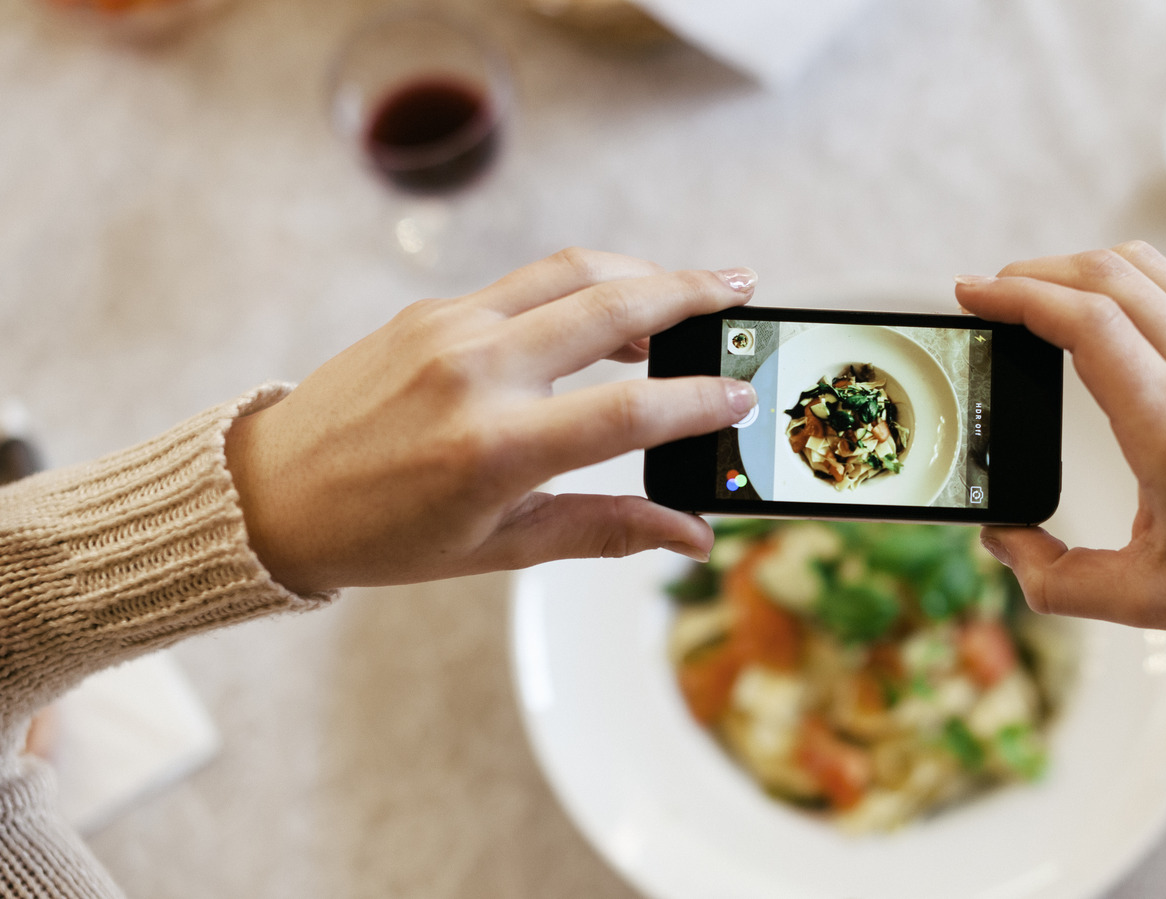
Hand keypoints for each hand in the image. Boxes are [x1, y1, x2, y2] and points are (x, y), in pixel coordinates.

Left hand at [224, 248, 758, 594]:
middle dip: (693, 292)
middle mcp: (476, 374)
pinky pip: (526, 282)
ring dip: (643, 273)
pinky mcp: (432, 309)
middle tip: (745, 290)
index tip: (743, 396)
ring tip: (691, 291)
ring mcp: (450, 330)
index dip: (698, 402)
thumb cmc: (385, 536)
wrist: (271, 493)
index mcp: (495, 449)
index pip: (629, 411)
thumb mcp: (501, 548)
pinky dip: (583, 286)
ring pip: (573, 273)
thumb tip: (694, 535)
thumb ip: (606, 531)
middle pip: (614, 307)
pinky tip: (610, 312)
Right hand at [956, 243, 1165, 652]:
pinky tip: (1094, 309)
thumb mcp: (1148, 601)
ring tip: (1031, 295)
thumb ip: (1055, 580)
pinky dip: (1120, 279)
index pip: (1086, 322)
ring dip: (1075, 268)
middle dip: (1031, 275)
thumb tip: (1000, 538)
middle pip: (1105, 276)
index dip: (1017, 297)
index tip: (970, 295)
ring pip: (1142, 266)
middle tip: (984, 295)